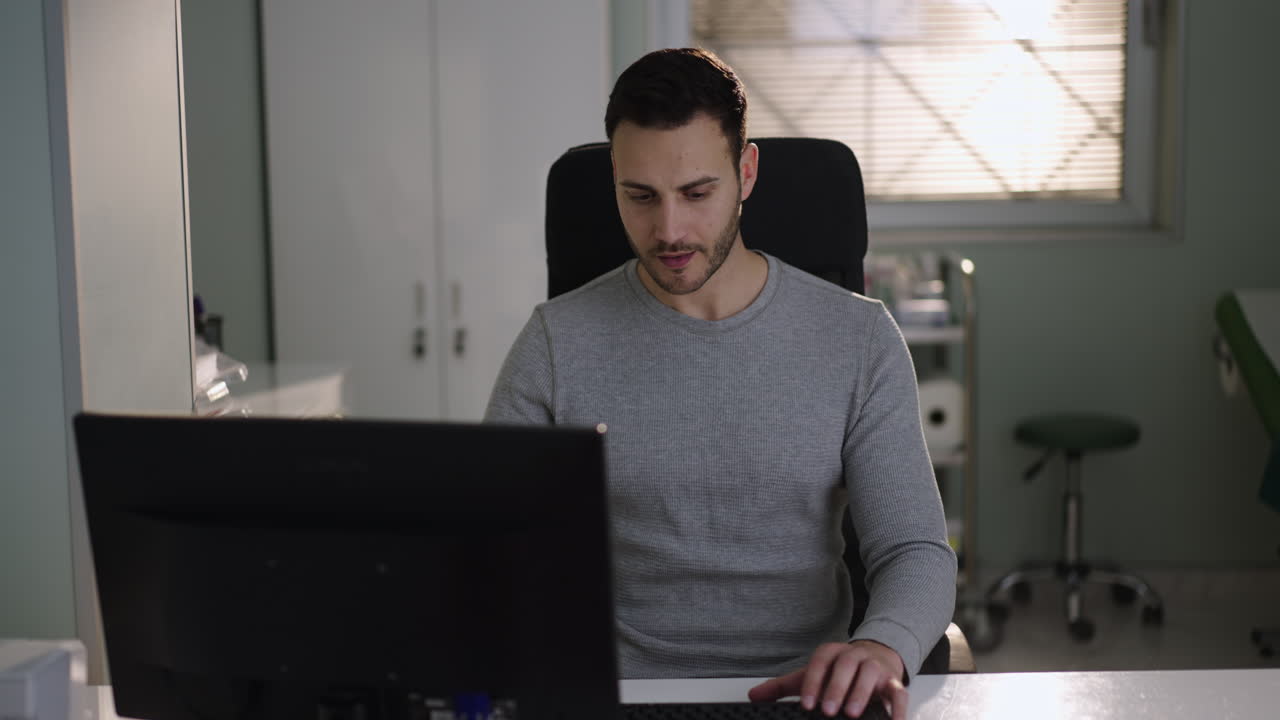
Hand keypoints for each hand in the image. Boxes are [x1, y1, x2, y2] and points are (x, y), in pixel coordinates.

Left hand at [747, 640, 906, 718]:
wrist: (876, 656)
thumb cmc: (839, 671)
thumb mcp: (812, 675)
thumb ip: (783, 687)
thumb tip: (753, 696)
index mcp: (832, 653)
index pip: (820, 662)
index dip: (813, 682)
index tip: (806, 704)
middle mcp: (855, 655)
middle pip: (846, 665)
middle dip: (837, 688)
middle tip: (828, 711)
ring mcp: (876, 667)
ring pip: (871, 673)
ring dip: (862, 693)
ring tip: (852, 714)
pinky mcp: (894, 682)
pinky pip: (899, 692)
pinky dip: (897, 708)